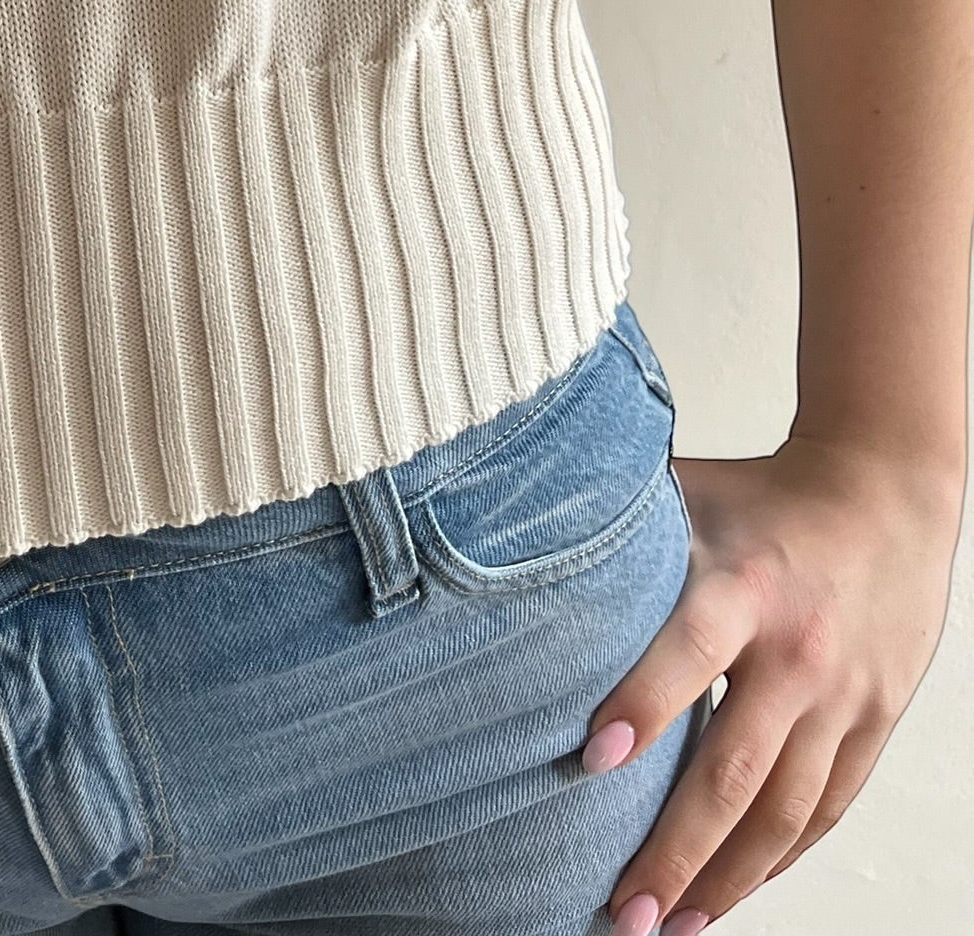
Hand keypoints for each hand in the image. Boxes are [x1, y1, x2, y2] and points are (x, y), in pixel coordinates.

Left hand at [580, 437, 964, 932]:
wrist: (882, 493)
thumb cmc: (760, 495)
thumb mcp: (687, 493)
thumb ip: (618, 525)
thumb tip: (503, 520)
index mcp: (743, 582)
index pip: (690, 649)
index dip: (643, 702)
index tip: (589, 759)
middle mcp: (796, 648)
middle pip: (736, 765)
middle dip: (677, 848)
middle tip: (623, 910)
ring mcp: (841, 694)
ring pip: (784, 808)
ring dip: (727, 878)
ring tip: (672, 925)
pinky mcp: (873, 721)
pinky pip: (827, 807)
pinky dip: (781, 857)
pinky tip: (736, 890)